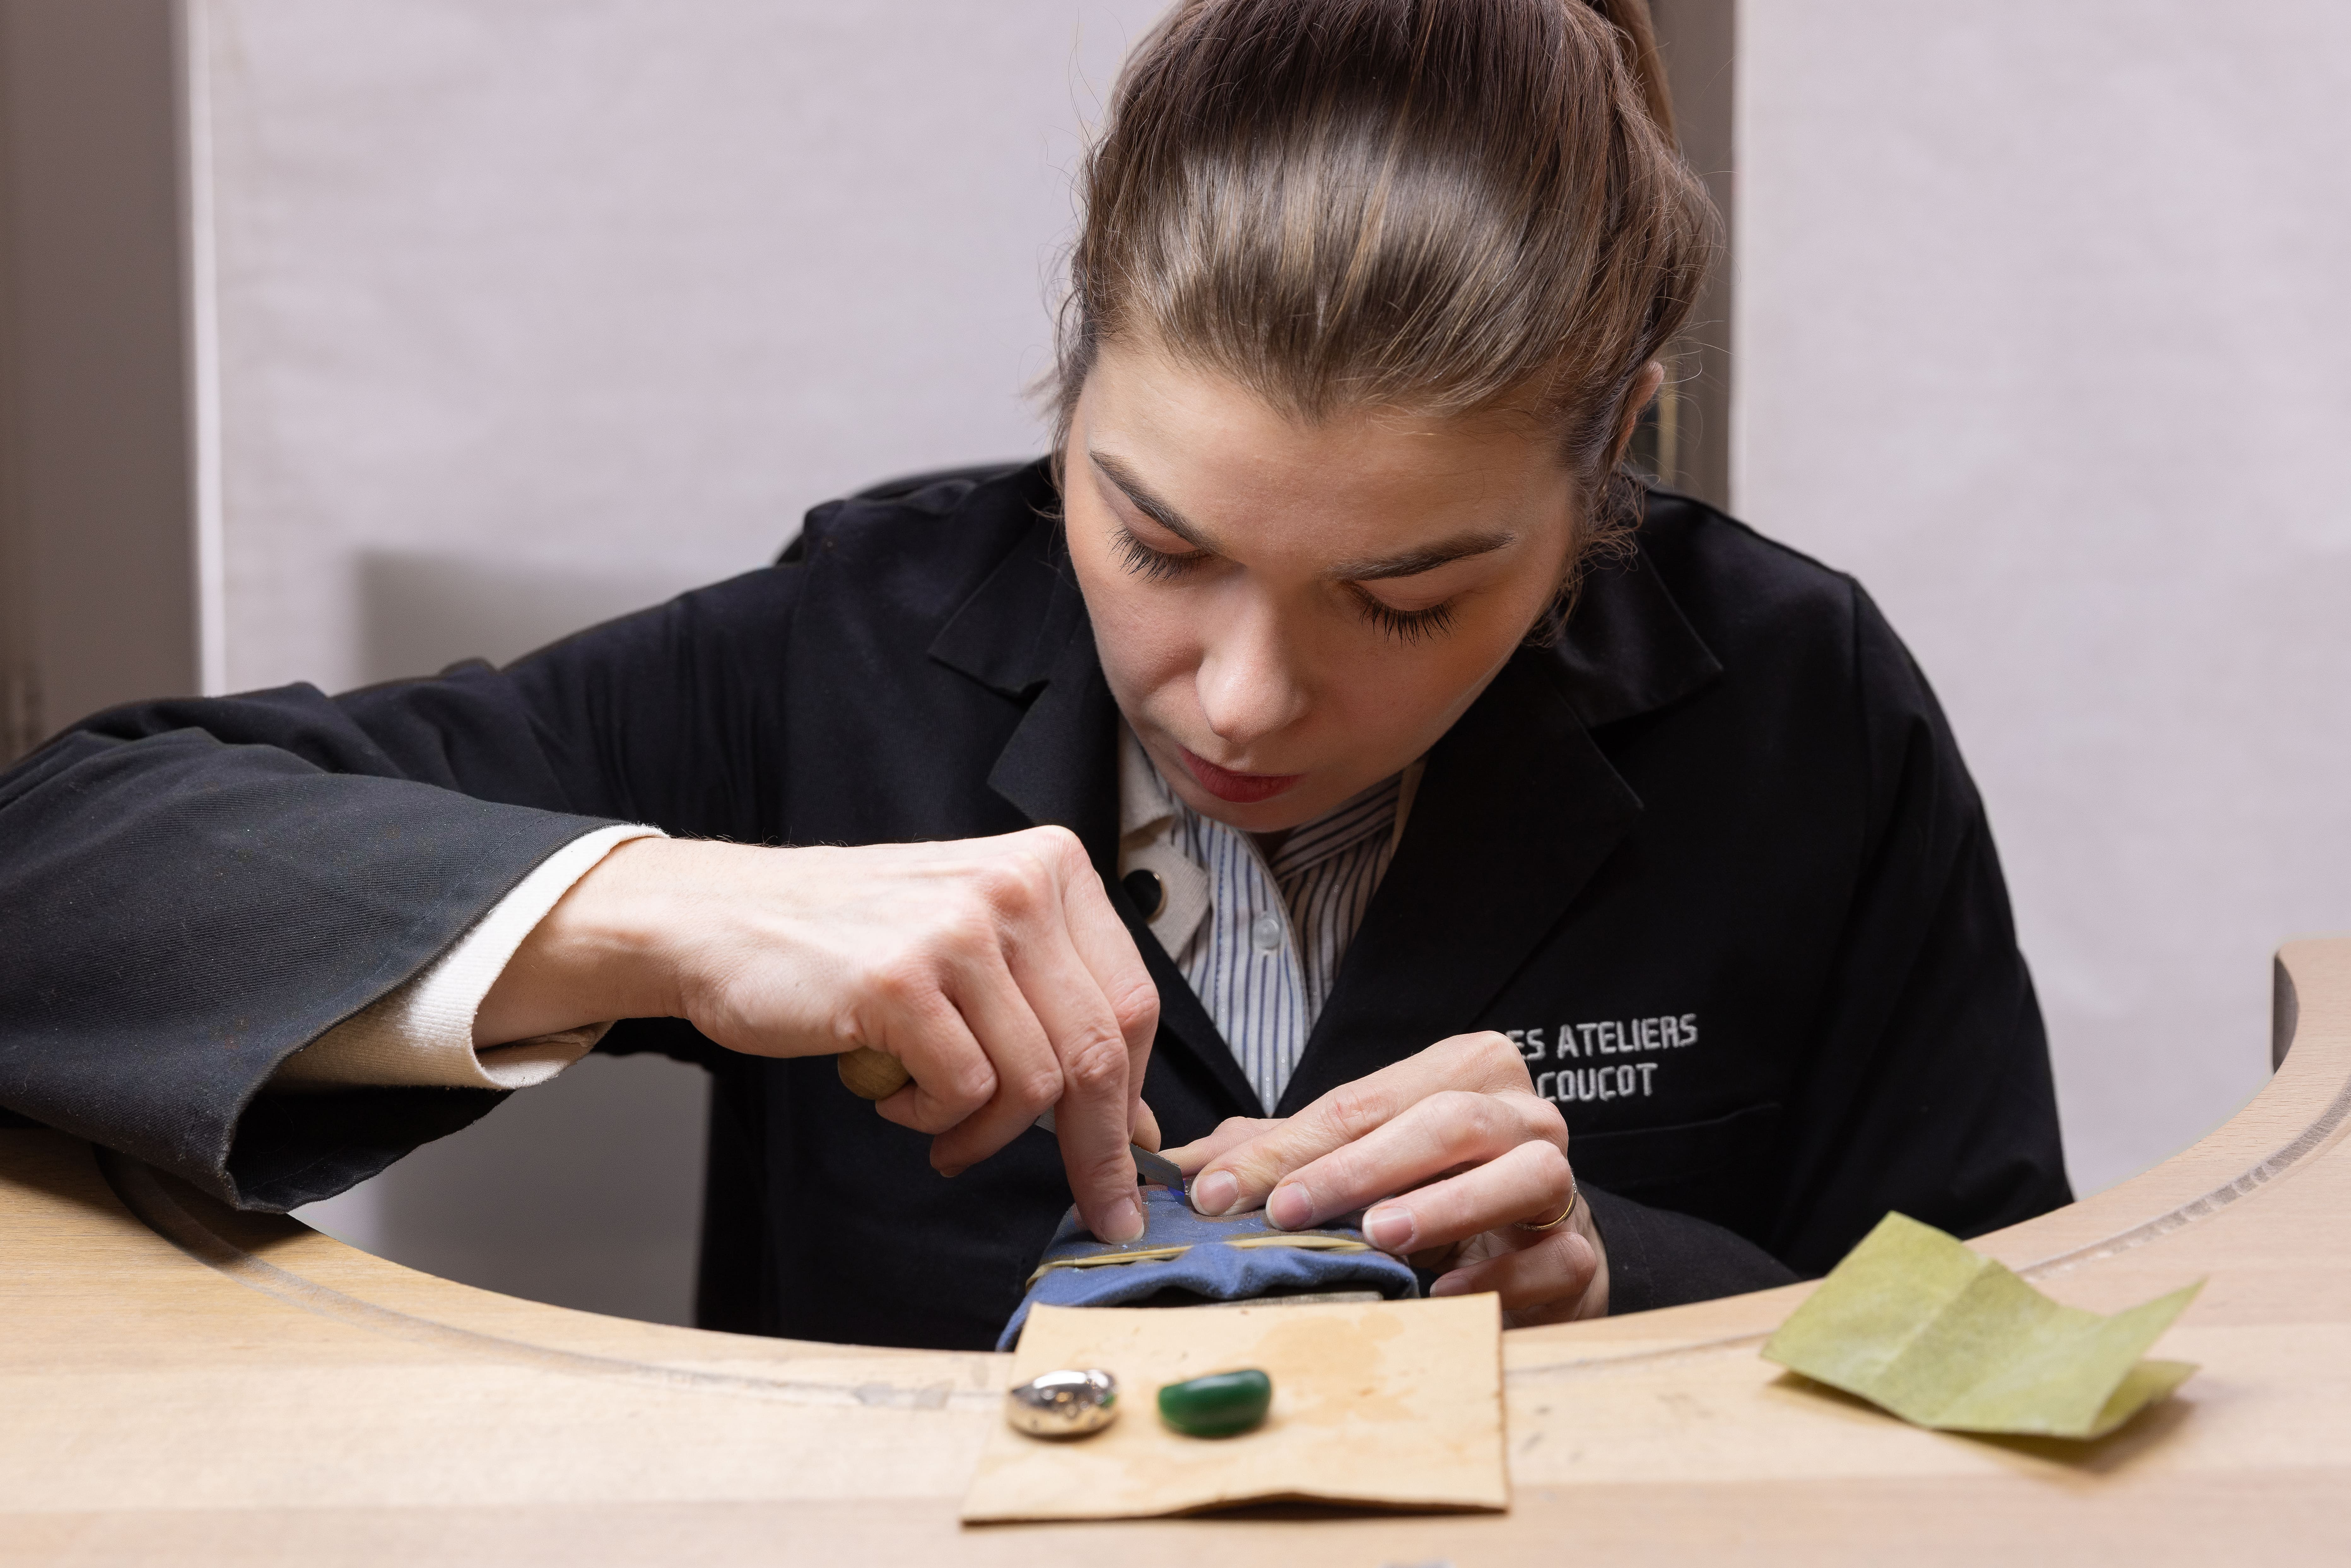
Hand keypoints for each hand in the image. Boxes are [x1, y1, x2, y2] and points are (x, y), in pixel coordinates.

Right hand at [475, 829, 1161, 1241]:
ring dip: (988, 1133)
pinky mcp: (900, 980)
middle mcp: (1015, 887)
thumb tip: (1133, 1122)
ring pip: (1033, 1083)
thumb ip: (1055, 1010)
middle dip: (1098, 1147)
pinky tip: (894, 1096)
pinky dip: (933, 1117)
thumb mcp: (976, 944)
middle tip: (1096, 1205)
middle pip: (1100, 1049)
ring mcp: (956, 930)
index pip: (1132, 1001)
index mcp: (1051, 867)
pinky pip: (963, 1091)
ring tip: (938, 1124)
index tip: (1130, 1155)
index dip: (1135, 1093)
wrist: (724, 918)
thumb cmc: (852, 940)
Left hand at [1161, 1031, 1605, 1324]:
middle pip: (1443, 1124)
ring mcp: (1561, 1177)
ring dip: (1445, 1205)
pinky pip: (1554, 1256)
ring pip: (1519, 1173)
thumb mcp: (1350, 1162)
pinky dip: (1500, 1273)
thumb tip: (1180, 1170)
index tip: (1217, 1192)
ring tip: (1378, 1235)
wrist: (1526, 1248)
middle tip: (1287, 1210)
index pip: (1361, 1103)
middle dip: (1357, 1167)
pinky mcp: (1580, 1248)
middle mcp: (1521, 1113)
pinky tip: (1445, 1291)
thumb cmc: (1431, 1190)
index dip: (1285, 1148)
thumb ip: (1276, 1154)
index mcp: (1463, 1072)